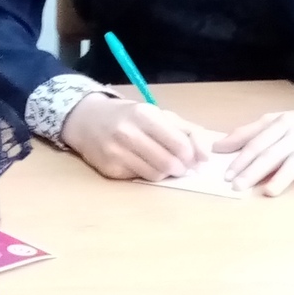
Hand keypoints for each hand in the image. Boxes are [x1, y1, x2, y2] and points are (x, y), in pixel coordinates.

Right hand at [59, 90, 217, 179]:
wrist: (87, 120)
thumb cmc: (130, 117)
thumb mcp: (158, 115)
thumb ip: (187, 132)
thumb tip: (205, 158)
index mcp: (144, 115)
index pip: (179, 144)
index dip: (191, 156)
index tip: (193, 159)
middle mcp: (128, 133)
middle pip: (168, 163)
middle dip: (180, 169)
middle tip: (180, 166)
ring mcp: (116, 152)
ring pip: (155, 175)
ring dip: (165, 174)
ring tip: (161, 164)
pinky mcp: (110, 169)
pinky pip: (139, 179)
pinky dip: (146, 175)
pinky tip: (141, 164)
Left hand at [215, 94, 293, 195]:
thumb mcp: (279, 121)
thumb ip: (249, 133)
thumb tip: (219, 146)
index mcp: (284, 124)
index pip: (259, 142)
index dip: (242, 158)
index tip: (226, 175)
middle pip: (274, 152)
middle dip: (255, 169)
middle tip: (238, 186)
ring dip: (285, 175)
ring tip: (270, 192)